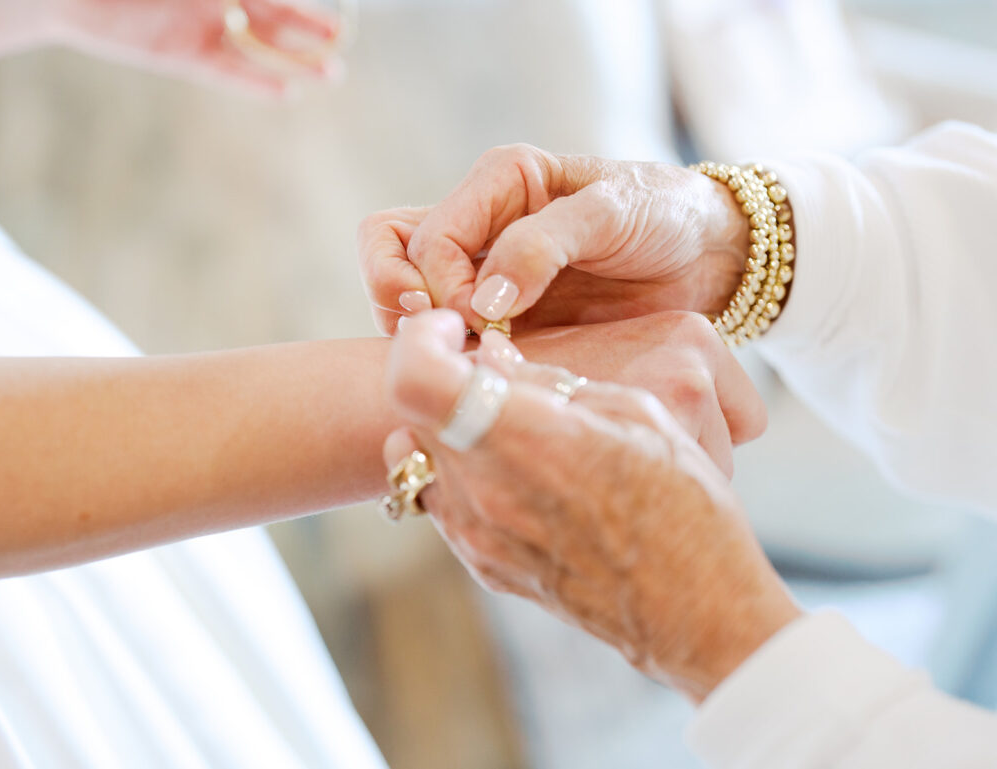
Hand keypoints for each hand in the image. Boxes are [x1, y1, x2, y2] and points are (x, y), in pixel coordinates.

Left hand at [52, 0, 341, 92]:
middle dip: (310, 29)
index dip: (304, 6)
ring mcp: (204, 27)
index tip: (337, 19)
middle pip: (276, 16)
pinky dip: (257, 82)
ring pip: (261, 46)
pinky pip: (230, 72)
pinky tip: (287, 92)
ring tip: (332, 74)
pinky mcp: (186, 55)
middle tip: (343, 42)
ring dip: (296, 60)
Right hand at [359, 145, 749, 333]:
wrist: (707, 255)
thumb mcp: (612, 214)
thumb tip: (480, 301)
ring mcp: (488, 272)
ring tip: (473, 362)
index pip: (426, 234)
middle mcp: (482, 223)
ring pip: (411, 299)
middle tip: (461, 343)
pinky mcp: (505, 314)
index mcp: (501, 182)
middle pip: (398, 261)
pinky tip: (492, 372)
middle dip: (415, 308)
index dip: (438, 281)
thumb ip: (542, 246)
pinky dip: (458, 357)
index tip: (478, 318)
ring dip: (428, 336)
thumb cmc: (664, 215)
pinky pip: (455, 334)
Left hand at [383, 311, 799, 701]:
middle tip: (486, 376)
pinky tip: (519, 473)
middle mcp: (485, 491)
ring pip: (419, 460)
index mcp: (526, 438)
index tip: (447, 330)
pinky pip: (444, 504)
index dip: (419, 341)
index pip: (417, 380)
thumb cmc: (685, 508)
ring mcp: (477, 537)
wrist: (697, 611)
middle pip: (413, 416)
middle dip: (440, 382)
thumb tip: (491, 357)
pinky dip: (463, 474)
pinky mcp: (483, 567)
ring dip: (448, 429)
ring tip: (508, 426)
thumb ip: (551, 382)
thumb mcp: (636, 414)